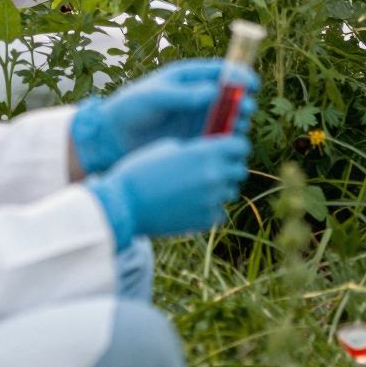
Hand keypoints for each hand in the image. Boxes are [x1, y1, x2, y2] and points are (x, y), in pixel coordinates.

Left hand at [70, 58, 258, 174]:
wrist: (112, 137)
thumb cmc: (130, 108)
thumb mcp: (155, 97)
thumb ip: (183, 94)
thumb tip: (214, 91)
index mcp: (188, 77)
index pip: (220, 71)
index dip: (239, 75)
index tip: (251, 83)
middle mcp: (197, 96)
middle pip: (229, 95)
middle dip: (241, 101)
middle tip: (245, 109)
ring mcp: (197, 117)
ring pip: (227, 117)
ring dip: (237, 120)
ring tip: (236, 127)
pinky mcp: (194, 138)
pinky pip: (217, 137)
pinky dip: (226, 139)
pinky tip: (227, 144)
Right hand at [87, 132, 250, 247]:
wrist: (124, 205)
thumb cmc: (141, 171)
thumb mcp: (169, 147)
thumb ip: (197, 148)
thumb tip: (213, 149)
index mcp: (205, 152)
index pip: (241, 145)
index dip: (234, 147)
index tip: (227, 150)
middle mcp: (214, 174)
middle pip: (239, 170)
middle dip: (229, 168)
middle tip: (212, 170)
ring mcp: (211, 199)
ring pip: (231, 192)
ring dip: (220, 189)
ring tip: (196, 189)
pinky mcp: (205, 220)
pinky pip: (219, 212)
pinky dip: (210, 210)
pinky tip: (192, 205)